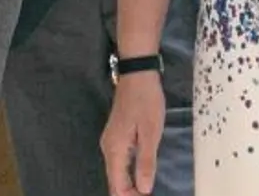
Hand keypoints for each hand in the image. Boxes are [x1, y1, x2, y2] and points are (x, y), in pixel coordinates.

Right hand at [100, 73, 164, 195]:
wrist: (137, 75)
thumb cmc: (146, 101)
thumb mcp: (150, 133)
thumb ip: (145, 162)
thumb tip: (144, 189)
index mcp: (115, 149)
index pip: (118, 186)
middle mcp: (108, 148)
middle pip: (115, 182)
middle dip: (130, 193)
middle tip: (149, 195)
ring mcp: (110, 142)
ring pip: (116, 173)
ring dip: (130, 185)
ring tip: (147, 190)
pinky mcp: (116, 137)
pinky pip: (119, 163)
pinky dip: (128, 173)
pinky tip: (140, 175)